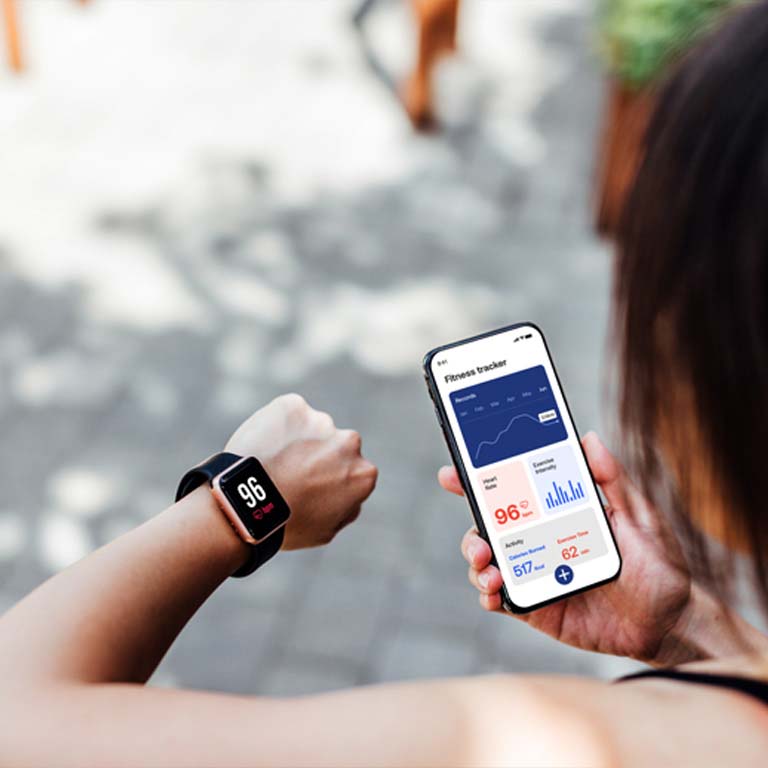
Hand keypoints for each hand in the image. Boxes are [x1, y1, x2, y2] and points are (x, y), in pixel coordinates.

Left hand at [226, 394, 377, 549]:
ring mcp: (322, 421)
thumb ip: (346, 507)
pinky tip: (261, 447)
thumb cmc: (286, 524)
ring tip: (271, 462)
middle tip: (290, 472)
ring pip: (310, 427)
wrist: (247, 503)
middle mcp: (349, 442)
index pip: (352, 471)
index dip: (330, 479)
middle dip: (318, 455)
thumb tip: (350, 496)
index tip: (311, 486)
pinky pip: (286, 414)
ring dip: (296, 439)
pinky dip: (275, 425)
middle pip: (335, 445)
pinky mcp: (293, 406)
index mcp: (363, 474)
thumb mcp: (327, 530)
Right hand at [440, 432, 693, 664]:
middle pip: (490, 525)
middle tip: (478, 535)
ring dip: (477, 559)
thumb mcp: (639, 516)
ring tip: (487, 566)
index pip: (513, 491)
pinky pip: (501, 598)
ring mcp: (535, 572)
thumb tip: (588, 439)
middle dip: (472, 524)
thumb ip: (613, 480)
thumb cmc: (659, 565)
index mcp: (558, 513)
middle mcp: (540, 539)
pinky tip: (492, 592)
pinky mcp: (536, 606)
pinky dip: (488, 594)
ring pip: (489, 560)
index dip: (479, 481)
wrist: (671, 624)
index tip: (454, 473)